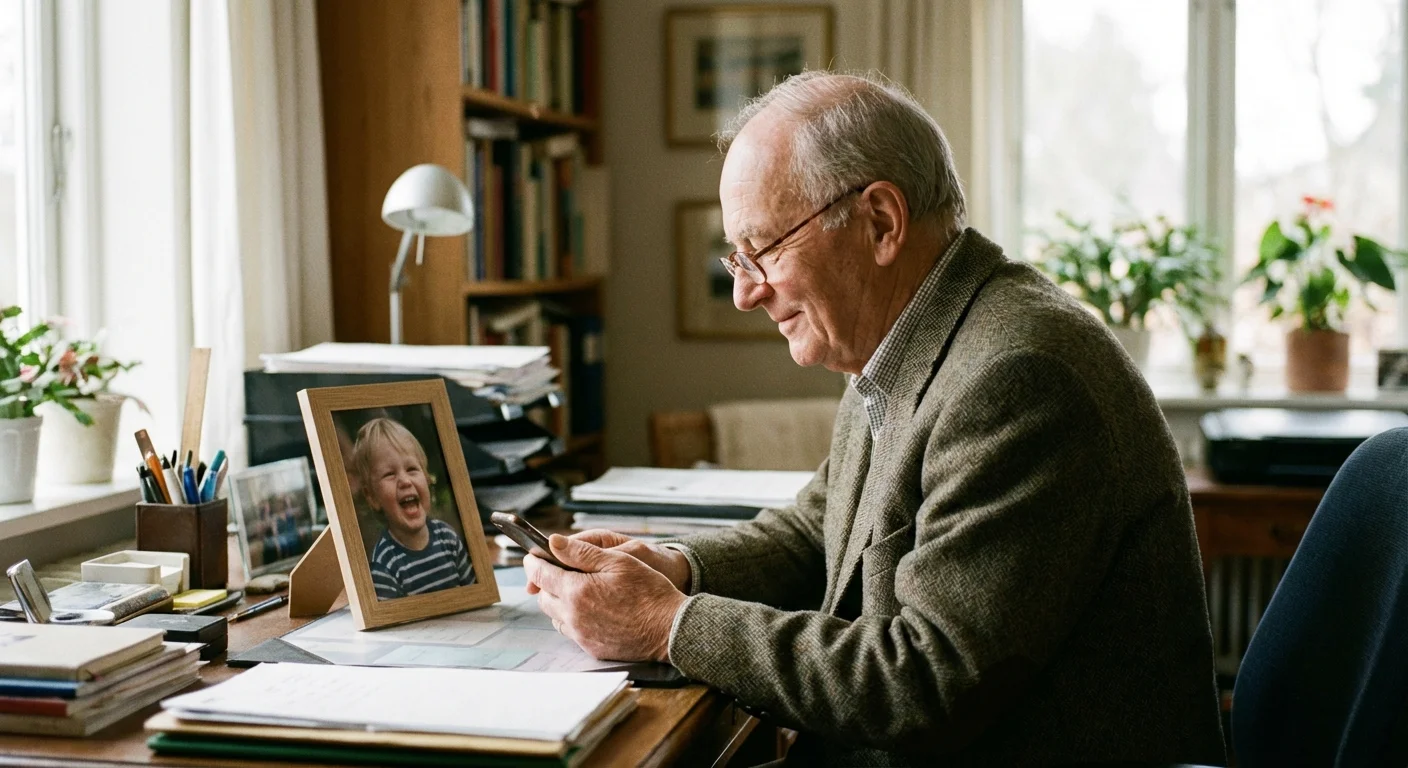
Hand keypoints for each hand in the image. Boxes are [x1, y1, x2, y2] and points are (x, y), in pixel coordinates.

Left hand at [524, 534, 686, 662]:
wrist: (669, 629)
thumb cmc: (649, 591)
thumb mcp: (618, 561)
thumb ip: (581, 552)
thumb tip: (553, 543)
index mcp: (576, 590)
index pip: (540, 574)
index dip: (533, 562)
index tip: (531, 556)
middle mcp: (572, 616)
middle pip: (544, 597)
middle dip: (545, 582)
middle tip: (555, 571)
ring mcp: (581, 634)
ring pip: (554, 616)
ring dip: (557, 601)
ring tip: (573, 590)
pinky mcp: (591, 648)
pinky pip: (570, 631)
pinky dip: (570, 618)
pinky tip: (587, 609)